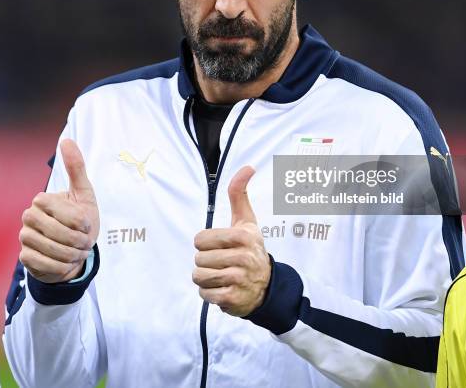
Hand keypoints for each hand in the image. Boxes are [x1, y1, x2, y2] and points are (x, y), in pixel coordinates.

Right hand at [19, 139, 99, 282]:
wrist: (75, 250)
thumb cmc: (81, 219)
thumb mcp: (83, 193)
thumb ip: (76, 167)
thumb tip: (66, 139)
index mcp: (42, 200)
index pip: (66, 213)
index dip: (81, 222)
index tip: (86, 225)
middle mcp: (29, 216)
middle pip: (58, 232)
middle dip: (78, 241)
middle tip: (85, 242)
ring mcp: (25, 237)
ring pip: (52, 249)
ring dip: (71, 254)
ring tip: (77, 252)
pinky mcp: (24, 258)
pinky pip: (44, 264)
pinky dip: (61, 266)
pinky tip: (66, 262)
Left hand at [193, 166, 270, 316]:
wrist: (267, 286)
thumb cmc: (250, 248)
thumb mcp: (247, 221)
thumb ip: (240, 194)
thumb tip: (248, 167)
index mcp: (243, 236)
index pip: (201, 239)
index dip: (205, 243)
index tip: (219, 246)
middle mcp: (243, 257)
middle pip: (198, 259)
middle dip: (205, 262)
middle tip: (221, 262)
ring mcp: (239, 279)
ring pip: (199, 277)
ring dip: (205, 278)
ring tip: (220, 275)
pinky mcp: (233, 299)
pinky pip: (204, 294)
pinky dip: (208, 293)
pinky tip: (222, 288)